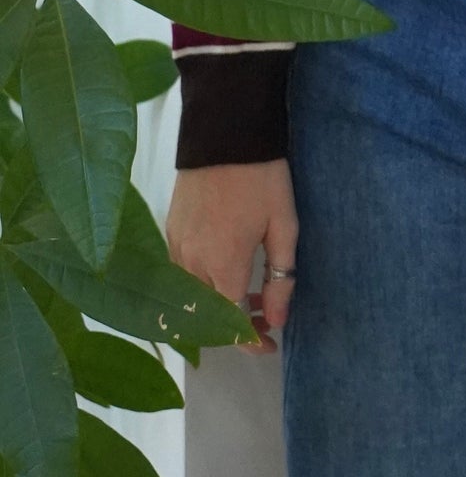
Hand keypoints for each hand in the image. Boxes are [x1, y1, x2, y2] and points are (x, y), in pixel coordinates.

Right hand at [166, 160, 298, 350]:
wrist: (224, 132)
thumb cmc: (262, 177)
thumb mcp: (284, 225)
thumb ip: (281, 276)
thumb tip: (277, 320)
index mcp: (221, 264)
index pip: (230, 322)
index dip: (250, 341)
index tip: (270, 344)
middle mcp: (190, 262)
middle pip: (207, 314)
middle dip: (237, 324)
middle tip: (267, 316)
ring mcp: (175, 246)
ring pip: (193, 295)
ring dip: (220, 303)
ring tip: (253, 292)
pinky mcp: (170, 230)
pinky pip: (183, 272)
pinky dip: (205, 283)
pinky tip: (228, 270)